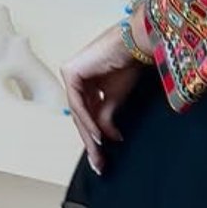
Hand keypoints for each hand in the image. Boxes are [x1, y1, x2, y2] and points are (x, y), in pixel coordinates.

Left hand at [63, 23, 145, 174]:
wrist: (135, 43)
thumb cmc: (129, 64)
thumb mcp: (116, 98)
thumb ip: (106, 117)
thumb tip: (108, 138)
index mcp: (86, 84)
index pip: (88, 115)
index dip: (95, 138)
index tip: (103, 159)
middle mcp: (76, 80)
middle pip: (81, 116)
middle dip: (90, 142)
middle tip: (99, 164)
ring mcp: (71, 75)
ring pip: (78, 112)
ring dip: (89, 135)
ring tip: (99, 154)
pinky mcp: (71, 73)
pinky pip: (78, 103)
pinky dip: (87, 121)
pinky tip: (97, 136)